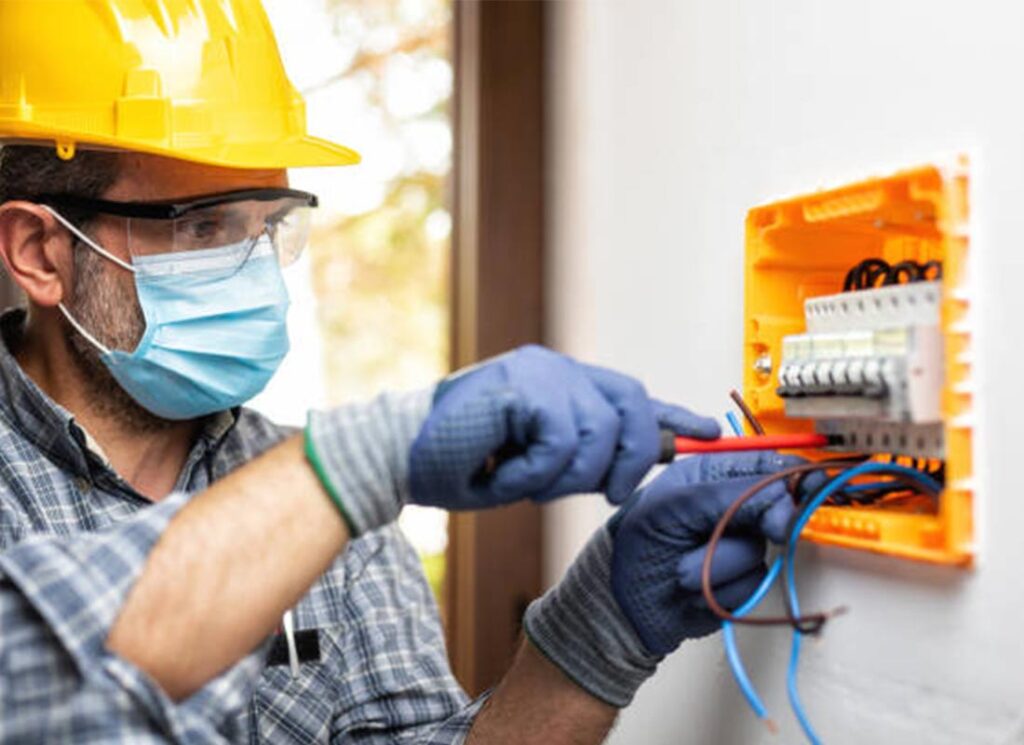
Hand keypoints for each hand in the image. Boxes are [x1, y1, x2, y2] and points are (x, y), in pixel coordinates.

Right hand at [409, 345, 719, 509]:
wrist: (399, 459)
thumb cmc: (461, 465)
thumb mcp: (536, 468)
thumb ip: (583, 459)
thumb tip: (633, 469)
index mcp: (561, 383)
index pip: (630, 395)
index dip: (671, 415)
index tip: (708, 433)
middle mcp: (555, 369)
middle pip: (631, 403)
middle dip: (631, 458)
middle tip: (610, 495)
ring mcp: (538, 371)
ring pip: (599, 431)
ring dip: (566, 477)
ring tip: (523, 482)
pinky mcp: (522, 384)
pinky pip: (561, 440)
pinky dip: (537, 472)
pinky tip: (505, 472)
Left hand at [609, 451, 799, 655]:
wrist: (622, 605)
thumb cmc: (634, 545)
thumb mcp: (673, 508)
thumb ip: (728, 497)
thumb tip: (781, 497)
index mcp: (709, 475)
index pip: (763, 465)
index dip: (791, 475)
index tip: (811, 485)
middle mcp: (728, 506)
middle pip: (774, 508)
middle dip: (762, 521)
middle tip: (766, 528)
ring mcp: (737, 544)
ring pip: (760, 551)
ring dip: (718, 564)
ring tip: (683, 568)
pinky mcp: (742, 580)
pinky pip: (752, 583)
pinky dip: (722, 589)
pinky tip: (694, 590)